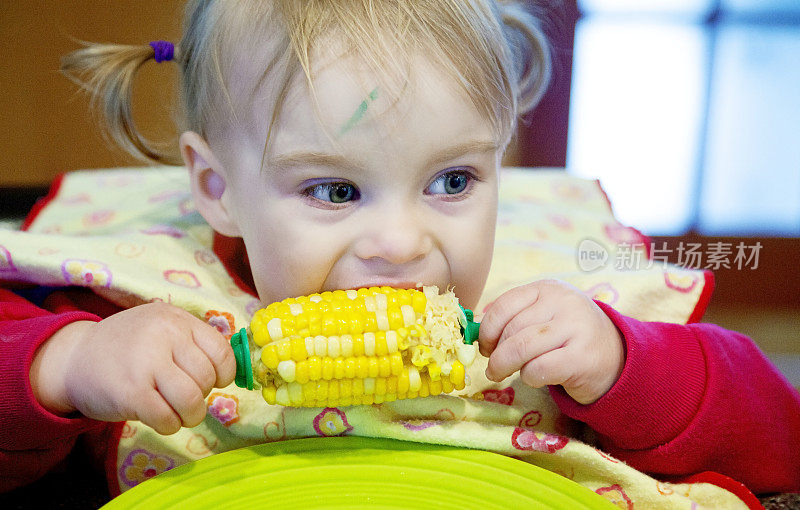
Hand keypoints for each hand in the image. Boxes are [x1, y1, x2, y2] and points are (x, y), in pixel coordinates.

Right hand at [30, 303, 235, 433]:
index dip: (223, 374)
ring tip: (176, 412)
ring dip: (190, 415)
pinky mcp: (131, 392)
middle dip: (201, 395)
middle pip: (207, 378)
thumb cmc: (128, 347)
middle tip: (182, 396)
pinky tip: (158, 418)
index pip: (222, 351)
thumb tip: (233, 371)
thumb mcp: (161, 328)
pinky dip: (170, 425)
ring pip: (192, 400)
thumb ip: (193, 342)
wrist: (73, 358)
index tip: (210, 381)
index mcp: (176, 319)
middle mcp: (164, 335)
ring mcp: (146, 363)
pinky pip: (168, 418)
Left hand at [478, 279, 624, 403]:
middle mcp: (564, 303)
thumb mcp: (544, 315)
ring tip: (503, 374)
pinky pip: (538, 369)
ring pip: (521, 348)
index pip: (505, 305)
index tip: (484, 346)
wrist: (616, 357)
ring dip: (505, 366)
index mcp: (549, 288)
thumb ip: (514, 317)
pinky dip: (528, 377)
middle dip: (495, 353)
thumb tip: (474, 331)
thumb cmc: (569, 337)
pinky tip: (535, 377)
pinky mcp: (582, 358)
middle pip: (511, 330)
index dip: (486, 329)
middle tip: (493, 367)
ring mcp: (576, 328)